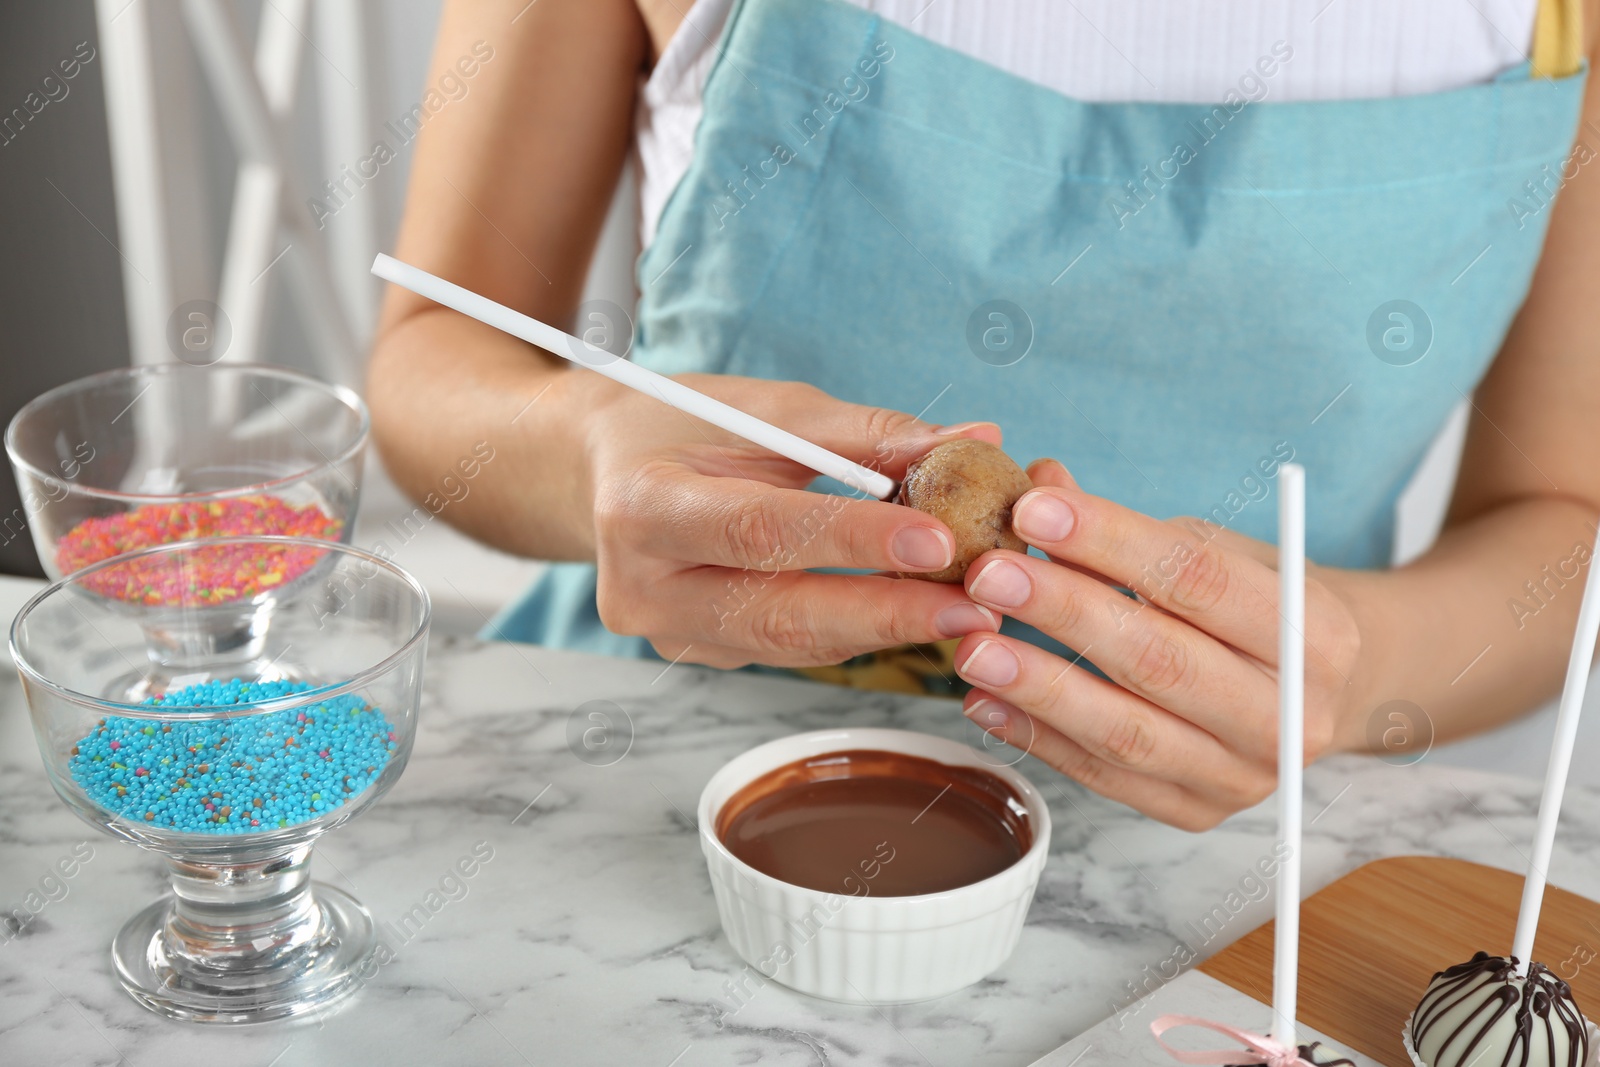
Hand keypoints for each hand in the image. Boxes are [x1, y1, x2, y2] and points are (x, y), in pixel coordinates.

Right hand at [583, 374, 1003, 668]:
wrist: (602, 474)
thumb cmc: (684, 427)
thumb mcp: (765, 409)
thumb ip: (866, 434)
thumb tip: (974, 439)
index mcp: (645, 505)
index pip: (763, 529)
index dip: (854, 540)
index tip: (940, 540)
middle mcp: (642, 585)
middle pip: (779, 611)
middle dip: (887, 612)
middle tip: (976, 607)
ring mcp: (666, 632)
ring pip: (792, 643)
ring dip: (884, 629)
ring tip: (966, 611)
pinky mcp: (696, 653)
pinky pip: (788, 648)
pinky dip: (854, 630)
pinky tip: (912, 614)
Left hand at [952, 460, 1363, 829]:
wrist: (1322, 694)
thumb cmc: (1257, 606)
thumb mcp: (1219, 551)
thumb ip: (1131, 530)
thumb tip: (1042, 486)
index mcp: (1314, 632)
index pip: (1199, 581)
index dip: (1110, 541)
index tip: (1033, 508)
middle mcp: (1290, 716)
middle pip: (1160, 661)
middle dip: (1065, 612)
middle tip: (988, 575)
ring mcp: (1244, 776)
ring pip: (1128, 732)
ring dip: (1040, 687)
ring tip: (972, 647)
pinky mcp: (1197, 812)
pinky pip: (1106, 777)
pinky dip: (1039, 739)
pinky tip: (985, 702)